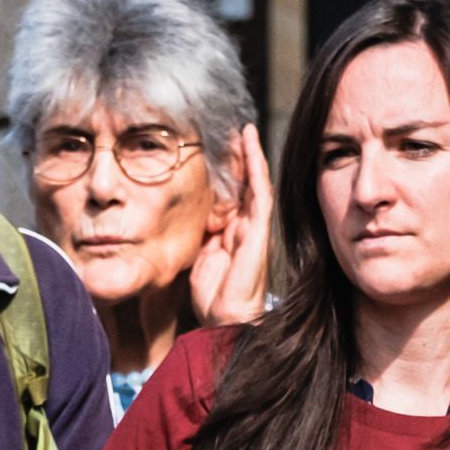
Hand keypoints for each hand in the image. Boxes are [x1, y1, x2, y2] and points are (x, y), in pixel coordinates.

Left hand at [190, 125, 273, 326]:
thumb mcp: (198, 256)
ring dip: (250, 156)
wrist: (225, 319)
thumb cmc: (213, 296)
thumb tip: (189, 213)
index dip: (226, 171)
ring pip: (255, 183)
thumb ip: (199, 233)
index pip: (230, 194)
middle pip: (244, 184)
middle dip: (239, 157)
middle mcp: (245, 227)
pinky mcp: (259, 231)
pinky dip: (257, 171)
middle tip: (232, 130)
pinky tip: (252, 150)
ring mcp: (254, 228)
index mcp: (230, 232)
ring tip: (244, 131)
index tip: (217, 148)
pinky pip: (261, 195)